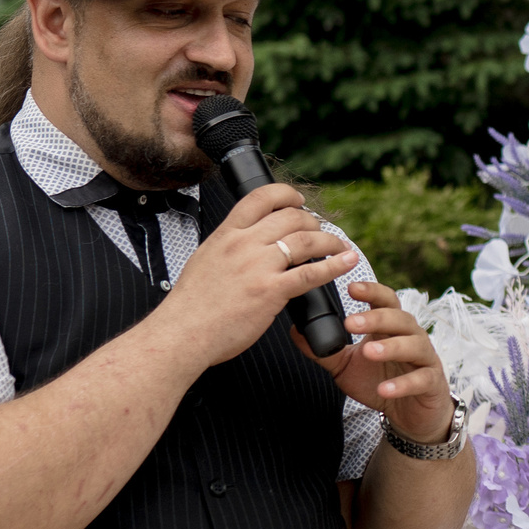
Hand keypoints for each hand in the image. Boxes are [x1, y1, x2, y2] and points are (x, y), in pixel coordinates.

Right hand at [156, 183, 359, 366]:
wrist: (181, 333)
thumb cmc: (191, 305)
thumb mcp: (205, 260)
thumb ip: (229, 248)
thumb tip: (247, 245)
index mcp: (226, 234)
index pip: (261, 197)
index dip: (287, 195)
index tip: (300, 202)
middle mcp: (243, 244)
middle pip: (291, 217)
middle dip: (313, 222)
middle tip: (321, 233)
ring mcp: (258, 267)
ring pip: (306, 240)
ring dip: (330, 241)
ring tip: (341, 247)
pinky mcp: (271, 291)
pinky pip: (311, 272)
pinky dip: (335, 265)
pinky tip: (348, 262)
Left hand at [315, 282, 454, 442]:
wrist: (409, 414)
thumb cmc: (380, 382)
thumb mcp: (346, 366)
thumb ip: (326, 349)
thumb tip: (296, 331)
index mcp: (390, 328)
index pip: (385, 301)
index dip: (371, 291)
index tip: (350, 287)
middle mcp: (411, 337)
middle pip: (399, 318)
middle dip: (375, 318)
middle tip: (350, 323)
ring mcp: (424, 359)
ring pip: (413, 344)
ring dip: (391, 346)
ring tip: (369, 352)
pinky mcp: (432, 382)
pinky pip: (421, 379)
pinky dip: (403, 384)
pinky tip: (385, 389)